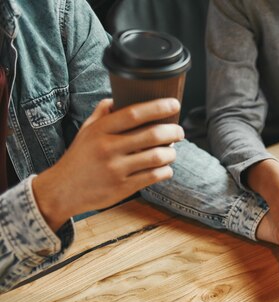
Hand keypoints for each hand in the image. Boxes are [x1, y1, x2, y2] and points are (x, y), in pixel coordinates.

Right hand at [32, 98, 184, 230]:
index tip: (174, 104)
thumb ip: (102, 113)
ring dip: (171, 153)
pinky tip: (165, 167)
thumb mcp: (86, 131)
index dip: (158, 107)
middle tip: (179, 131)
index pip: (134, 113)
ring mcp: (116, 169)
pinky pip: (154, 176)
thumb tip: (118, 97)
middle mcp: (108, 148)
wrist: (63, 190)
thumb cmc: (79, 157)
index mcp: (100, 131)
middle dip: (173, 131)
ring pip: (157, 157)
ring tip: (172, 151)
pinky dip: (166, 170)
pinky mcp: (123, 188)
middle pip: (152, 135)